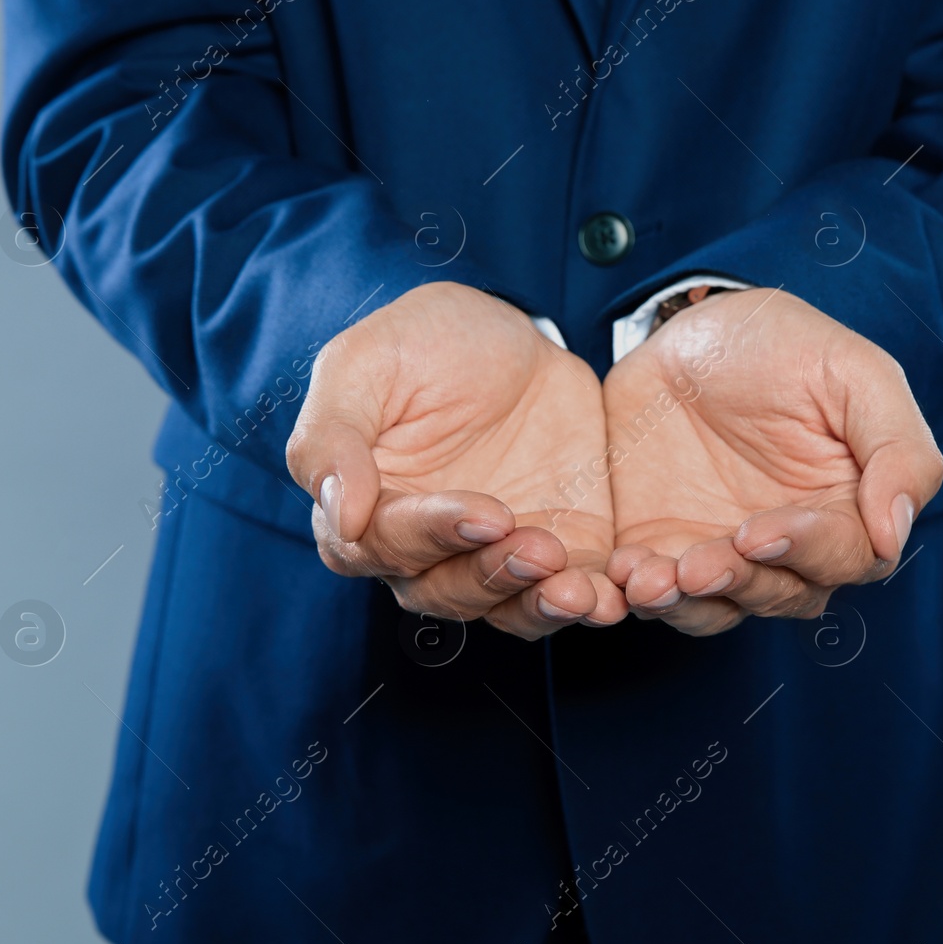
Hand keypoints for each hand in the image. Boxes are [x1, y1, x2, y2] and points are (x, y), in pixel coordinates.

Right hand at [286, 282, 624, 639]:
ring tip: (575, 585)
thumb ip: (333, 436)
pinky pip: (569, 596)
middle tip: (537, 546)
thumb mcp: (364, 364)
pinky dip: (589, 605)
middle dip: (491, 576)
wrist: (514, 334)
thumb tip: (338, 513)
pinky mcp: (560, 551)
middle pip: (443, 592)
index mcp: (367, 507)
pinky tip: (609, 597)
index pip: (381, 547)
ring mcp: (494, 555)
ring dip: (538, 604)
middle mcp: (427, 547)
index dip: (429, 536)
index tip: (480, 514)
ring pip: (505, 609)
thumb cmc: (424, 342)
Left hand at [603, 288, 942, 635]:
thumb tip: (893, 534)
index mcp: (846, 509)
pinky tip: (619, 572)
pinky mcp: (658, 546)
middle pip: (779, 595)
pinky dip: (635, 592)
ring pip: (712, 608)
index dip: (807, 551)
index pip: (844, 557)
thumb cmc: (784, 345)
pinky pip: (651, 591)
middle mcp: (786, 546)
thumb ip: (896, 450)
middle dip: (738, 584)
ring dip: (683, 604)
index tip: (760, 529)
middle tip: (698, 565)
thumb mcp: (855, 373)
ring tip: (649, 580)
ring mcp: (720, 551)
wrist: (688, 328)